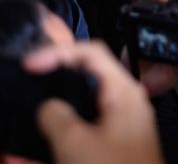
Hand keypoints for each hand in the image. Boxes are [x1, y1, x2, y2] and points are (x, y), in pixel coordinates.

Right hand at [24, 41, 163, 163]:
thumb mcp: (77, 143)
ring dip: (51, 116)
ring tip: (25, 128)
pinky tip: (26, 156)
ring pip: (77, 112)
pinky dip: (56, 142)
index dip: (59, 52)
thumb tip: (48, 107)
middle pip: (84, 80)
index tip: (32, 63)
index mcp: (123, 93)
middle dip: (54, 80)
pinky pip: (78, 140)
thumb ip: (57, 117)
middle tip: (31, 78)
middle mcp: (125, 106)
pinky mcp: (112, 149)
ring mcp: (120, 128)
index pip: (92, 54)